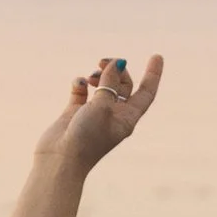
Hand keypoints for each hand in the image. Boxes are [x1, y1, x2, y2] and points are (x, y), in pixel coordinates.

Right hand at [37, 52, 163, 172]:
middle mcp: (113, 115)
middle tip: (103, 62)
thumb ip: (111, 82)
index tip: (157, 56)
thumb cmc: (86, 137)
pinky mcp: (75, 113)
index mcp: (127, 118)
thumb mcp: (103, 106)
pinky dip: (81, 83)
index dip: (153, 75)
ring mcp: (94, 114)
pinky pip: (82, 91)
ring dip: (98, 75)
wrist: (60, 160)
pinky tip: (78, 84)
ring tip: (91, 77)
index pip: (146, 93)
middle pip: (123, 85)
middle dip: (116, 70)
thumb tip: (117, 62)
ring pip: (103, 86)